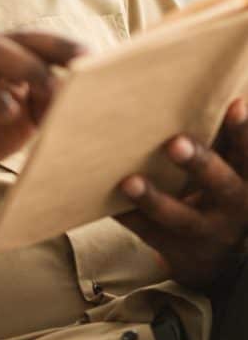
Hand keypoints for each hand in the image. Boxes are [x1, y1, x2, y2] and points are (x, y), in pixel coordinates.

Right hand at [0, 30, 85, 261]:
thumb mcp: (19, 116)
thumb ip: (44, 99)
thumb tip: (87, 95)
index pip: (38, 40)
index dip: (69, 46)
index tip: (104, 59)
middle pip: (22, 39)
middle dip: (58, 50)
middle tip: (90, 65)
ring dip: (31, 72)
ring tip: (55, 94)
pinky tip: (13, 114)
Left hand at [116, 98, 247, 291]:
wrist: (213, 256)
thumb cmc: (213, 188)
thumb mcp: (227, 165)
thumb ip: (218, 135)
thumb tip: (203, 84)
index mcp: (246, 177)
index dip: (243, 130)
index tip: (235, 104)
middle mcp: (233, 205)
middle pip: (221, 183)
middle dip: (198, 162)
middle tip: (174, 143)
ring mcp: (205, 232)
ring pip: (180, 217)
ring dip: (154, 199)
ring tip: (129, 181)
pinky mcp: (175, 250)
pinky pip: (147, 233)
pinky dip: (127, 216)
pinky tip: (105, 201)